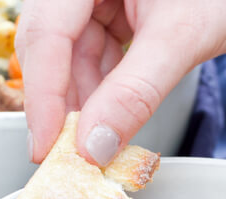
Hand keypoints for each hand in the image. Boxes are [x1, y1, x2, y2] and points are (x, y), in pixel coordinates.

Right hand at [16, 0, 225, 164]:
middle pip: (50, 45)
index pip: (46, 32)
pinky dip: (102, 92)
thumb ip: (136, 92)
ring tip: (96, 145)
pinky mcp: (111, 11)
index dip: (43, 96)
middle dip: (61, 103)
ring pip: (70, 56)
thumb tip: (94, 147)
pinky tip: (111, 119)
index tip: (46, 149)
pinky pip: (94, 56)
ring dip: (84, 103)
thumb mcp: (182, 39)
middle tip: (67, 157)